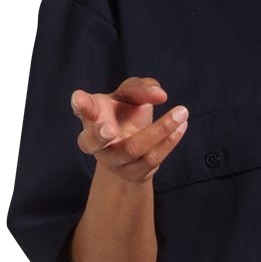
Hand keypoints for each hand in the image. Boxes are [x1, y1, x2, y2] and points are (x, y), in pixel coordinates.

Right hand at [70, 76, 188, 182]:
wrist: (133, 149)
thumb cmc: (125, 114)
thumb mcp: (130, 95)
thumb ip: (140, 88)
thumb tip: (159, 94)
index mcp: (92, 116)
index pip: (83, 110)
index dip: (80, 105)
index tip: (78, 98)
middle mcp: (96, 142)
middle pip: (93, 143)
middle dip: (99, 136)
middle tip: (109, 129)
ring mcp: (113, 161)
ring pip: (133, 149)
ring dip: (160, 130)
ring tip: (181, 112)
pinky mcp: (132, 173)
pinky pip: (152, 159)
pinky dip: (169, 141)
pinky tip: (181, 126)